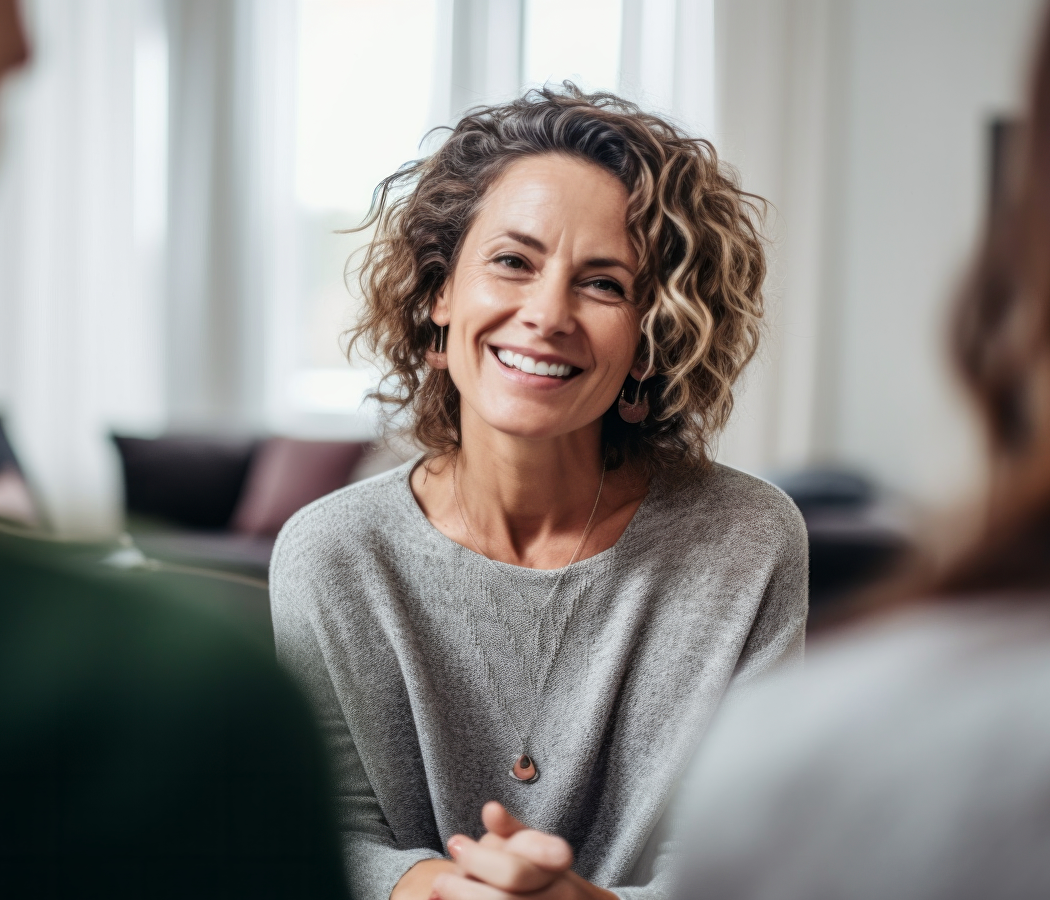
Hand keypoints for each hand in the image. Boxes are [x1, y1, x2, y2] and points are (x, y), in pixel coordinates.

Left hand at [433, 802, 615, 899]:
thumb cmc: (546, 877)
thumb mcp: (536, 848)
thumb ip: (512, 831)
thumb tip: (490, 810)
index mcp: (560, 873)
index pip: (514, 871)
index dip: (478, 860)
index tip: (454, 843)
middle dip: (462, 890)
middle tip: (440, 878)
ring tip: (442, 891)